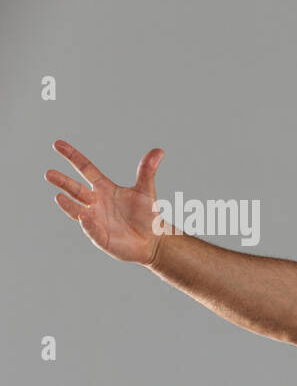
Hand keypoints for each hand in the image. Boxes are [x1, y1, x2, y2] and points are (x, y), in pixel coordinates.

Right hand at [45, 141, 168, 265]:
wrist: (152, 241)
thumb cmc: (146, 215)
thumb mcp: (145, 191)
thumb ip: (147, 171)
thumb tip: (158, 151)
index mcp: (104, 188)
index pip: (86, 169)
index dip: (73, 157)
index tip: (57, 144)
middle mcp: (96, 202)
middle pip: (76, 189)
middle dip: (63, 181)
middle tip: (48, 173)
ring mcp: (95, 220)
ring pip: (77, 210)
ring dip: (68, 204)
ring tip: (58, 196)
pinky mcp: (100, 237)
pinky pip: (91, 230)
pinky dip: (87, 224)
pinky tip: (84, 217)